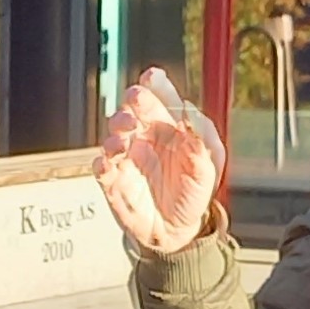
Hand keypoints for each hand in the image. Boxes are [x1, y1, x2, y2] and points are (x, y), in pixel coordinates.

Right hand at [97, 68, 224, 255]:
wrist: (178, 231)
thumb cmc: (193, 193)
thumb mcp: (208, 166)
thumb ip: (203, 139)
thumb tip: (191, 113)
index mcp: (169, 128)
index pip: (160, 99)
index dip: (155, 85)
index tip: (153, 77)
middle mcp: (145, 138)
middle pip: (133, 110)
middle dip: (134, 102)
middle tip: (136, 98)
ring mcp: (127, 158)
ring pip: (114, 134)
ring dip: (117, 128)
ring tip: (126, 132)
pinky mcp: (113, 181)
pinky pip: (101, 167)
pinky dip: (102, 162)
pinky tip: (109, 162)